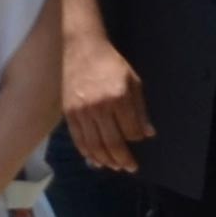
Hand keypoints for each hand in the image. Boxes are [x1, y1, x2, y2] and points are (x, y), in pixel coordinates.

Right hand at [66, 27, 153, 169]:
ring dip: (105, 160)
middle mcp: (98, 107)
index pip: (131, 131)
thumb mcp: (133, 82)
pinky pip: (78, 139)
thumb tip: (147, 134)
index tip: (138, 141)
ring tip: (114, 166)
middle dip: (123, 159)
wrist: (82, 49)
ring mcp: (81, 112)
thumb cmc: (111, 64)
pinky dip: (86, 152)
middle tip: (129, 167)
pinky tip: (94, 159)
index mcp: (118, 98)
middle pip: (112, 143)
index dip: (136, 140)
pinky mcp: (68, 113)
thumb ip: (140, 109)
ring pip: (94, 146)